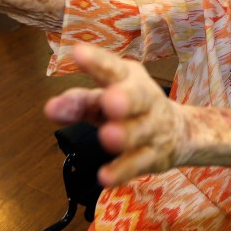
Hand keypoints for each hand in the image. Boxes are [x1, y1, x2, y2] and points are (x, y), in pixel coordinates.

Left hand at [44, 44, 190, 186]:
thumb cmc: (132, 109)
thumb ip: (78, 103)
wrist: (179, 132)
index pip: (112, 68)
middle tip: (111, 101)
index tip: (78, 53)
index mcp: (129, 79)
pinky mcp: (154, 156)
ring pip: (140, 131)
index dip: (97, 61)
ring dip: (125, 134)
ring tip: (108, 137)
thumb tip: (51, 109)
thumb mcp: (104, 101)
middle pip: (138, 97)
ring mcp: (152, 128)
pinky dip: (122, 170)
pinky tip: (105, 177)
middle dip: (125, 98)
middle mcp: (145, 100)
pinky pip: (137, 164)